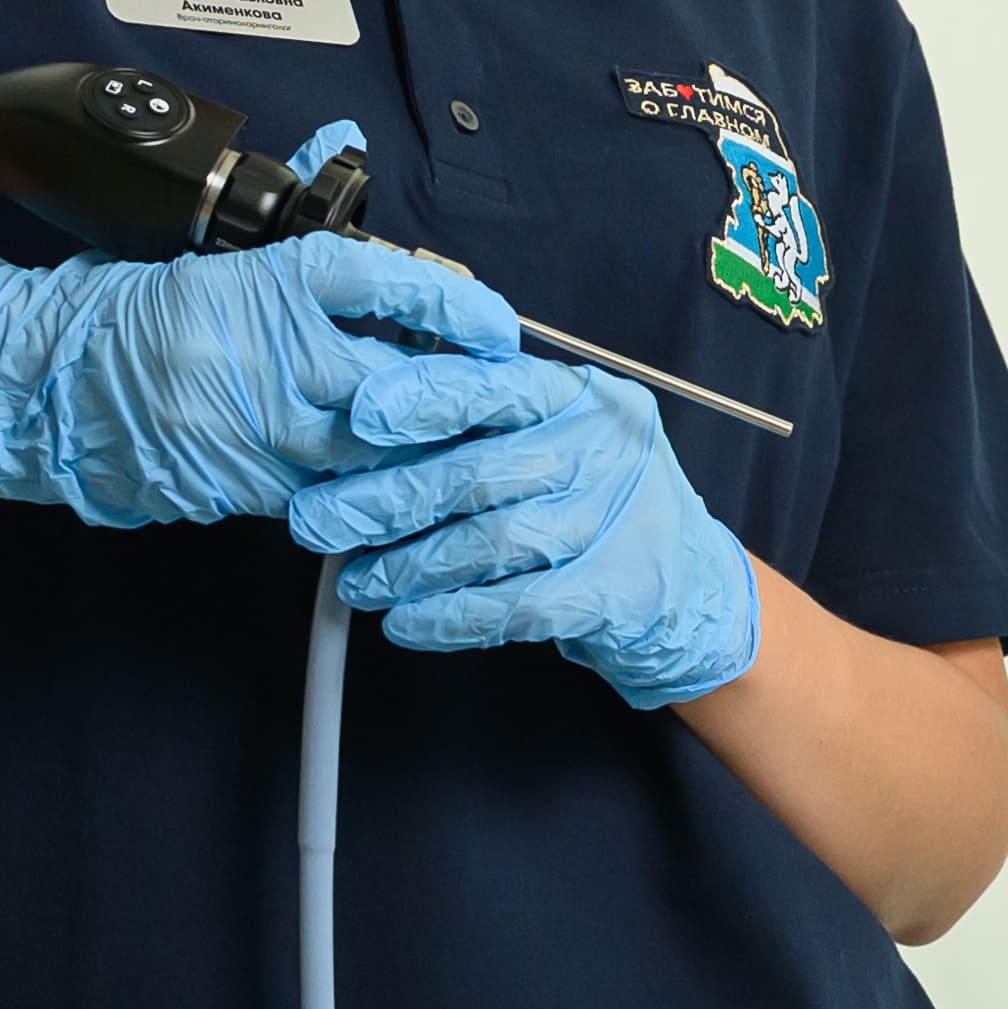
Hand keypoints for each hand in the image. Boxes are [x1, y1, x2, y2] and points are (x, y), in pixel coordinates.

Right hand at [0, 233, 525, 528]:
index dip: (454, 305)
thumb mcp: (219, 259)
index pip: (386, 283)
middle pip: (400, 383)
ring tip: (459, 439)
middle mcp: (271, 355)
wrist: (46, 380)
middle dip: (457, 395)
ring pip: (373, 449)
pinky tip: (390, 474)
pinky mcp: (245, 483)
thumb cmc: (131, 314)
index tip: (493, 322)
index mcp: (267, 285)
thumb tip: (341, 144)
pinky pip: (329, 489)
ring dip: (421, 447)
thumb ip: (294, 230)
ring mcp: (258, 427)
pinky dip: (365, 482)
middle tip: (502, 396)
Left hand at [287, 349, 765, 707]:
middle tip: (319, 521)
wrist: (689, 584)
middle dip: (385, 500)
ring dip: (408, 568)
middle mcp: (601, 448)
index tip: (359, 417)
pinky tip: (408, 623)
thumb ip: (484, 420)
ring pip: (488, 543)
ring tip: (358, 583)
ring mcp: (611, 520)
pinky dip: (451, 619)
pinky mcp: (612, 590)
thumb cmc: (595, 501)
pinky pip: (514, 607)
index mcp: (579, 395)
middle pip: (476, 471)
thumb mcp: (557, 435)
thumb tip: (364, 421)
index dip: (422, 397)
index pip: (494, 385)